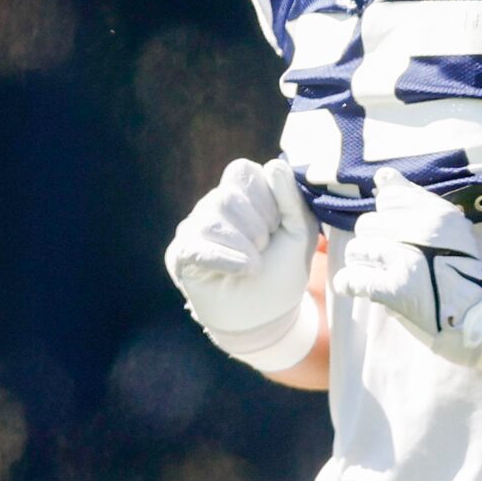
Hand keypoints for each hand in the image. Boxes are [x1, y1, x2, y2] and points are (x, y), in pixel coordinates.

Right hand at [167, 157, 319, 368]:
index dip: (265, 197)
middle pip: (227, 194)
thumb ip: (292, 198)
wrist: (266, 315)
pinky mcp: (182, 255)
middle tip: (265, 247)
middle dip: (256, 225)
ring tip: (255, 264)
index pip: (242, 171)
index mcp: (241, 195)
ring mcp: (193, 229)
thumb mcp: (300, 233)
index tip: (278, 224)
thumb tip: (275, 165)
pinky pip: (197, 246)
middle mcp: (212, 206)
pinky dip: (226, 258)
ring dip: (244, 245)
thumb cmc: (281, 271)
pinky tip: (245, 270)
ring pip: (211, 218)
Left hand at [329, 170, 481, 377]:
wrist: (474, 311)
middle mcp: (419, 232)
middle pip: (366, 224)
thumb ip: (411, 196)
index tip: (401, 233)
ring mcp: (405, 261)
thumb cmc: (458, 265)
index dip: (389, 218)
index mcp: (435, 213)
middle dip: (373, 241)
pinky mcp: (393, 289)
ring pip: (355, 249)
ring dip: (362, 263)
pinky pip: (351, 279)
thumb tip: (382, 175)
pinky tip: (361, 288)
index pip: (387, 199)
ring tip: (380, 273)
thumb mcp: (447, 223)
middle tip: (389, 258)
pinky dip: (350, 284)